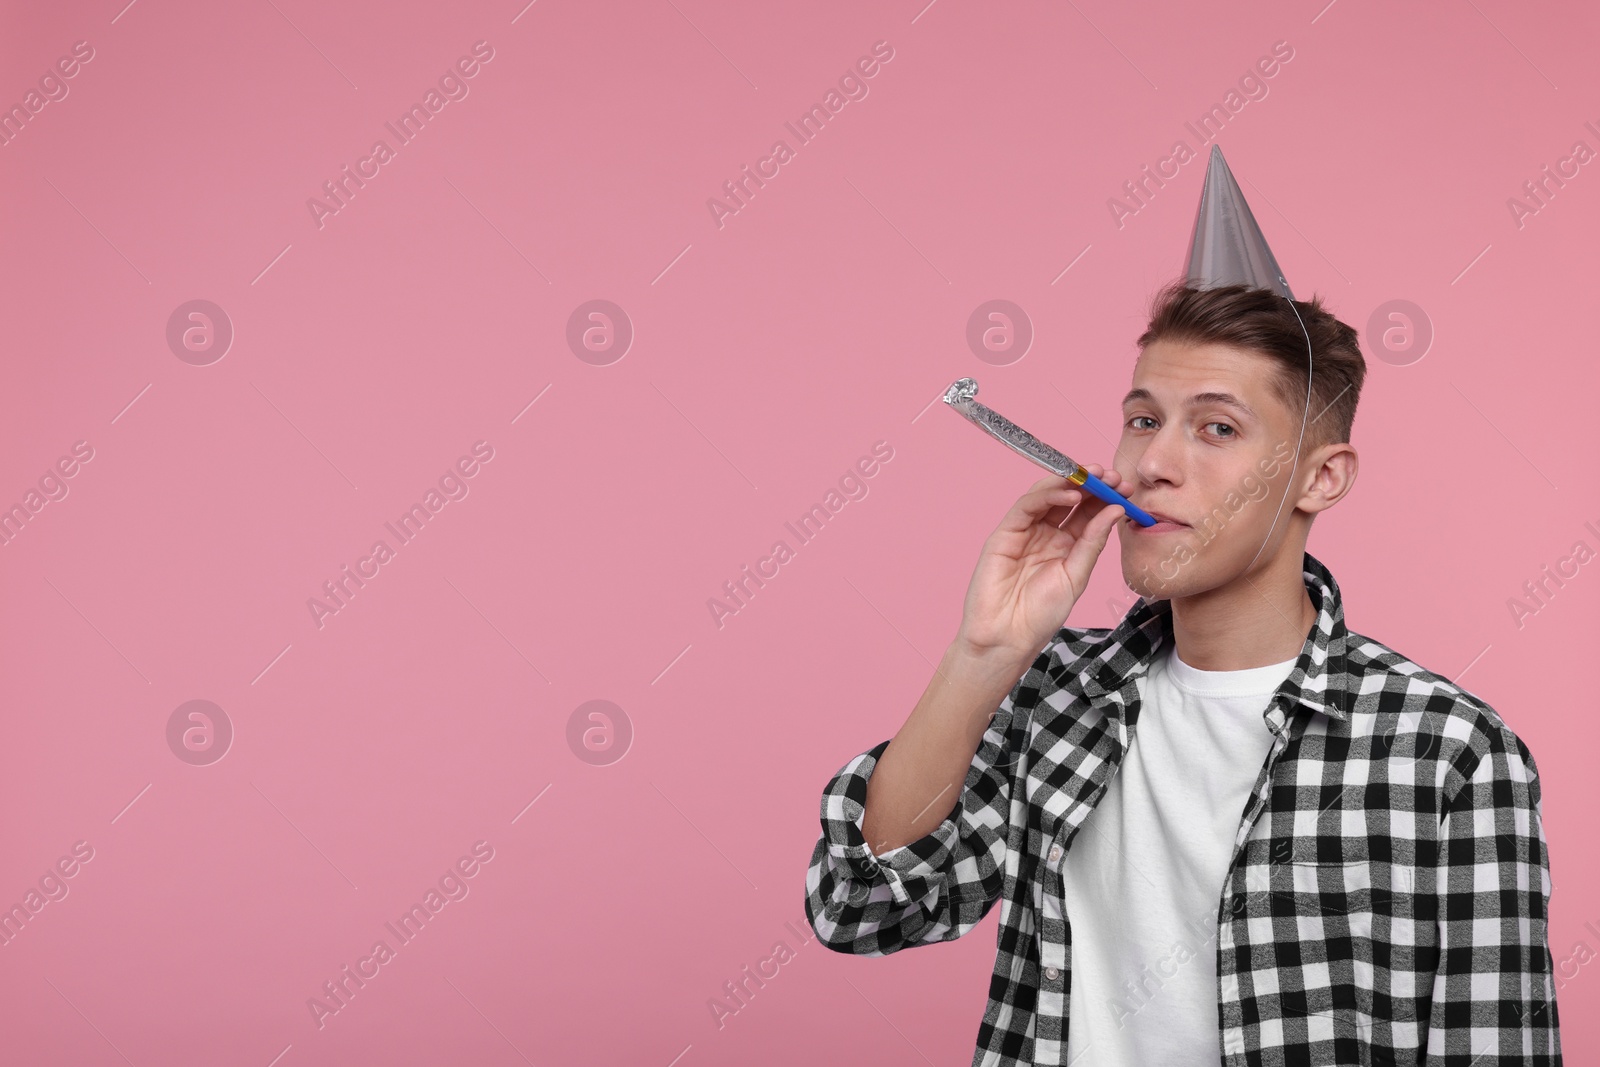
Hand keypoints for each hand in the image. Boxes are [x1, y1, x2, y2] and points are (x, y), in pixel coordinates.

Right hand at [953, 464, 1128, 660]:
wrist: (1008, 637)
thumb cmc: (1040, 615)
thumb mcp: (1077, 576)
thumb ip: (1092, 542)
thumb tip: (1115, 510)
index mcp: (1066, 545)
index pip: (1088, 512)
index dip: (1107, 497)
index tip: (1127, 488)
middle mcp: (1046, 534)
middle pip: (1070, 499)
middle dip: (1093, 485)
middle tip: (1114, 476)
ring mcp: (1025, 531)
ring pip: (1048, 496)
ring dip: (1071, 483)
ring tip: (1095, 477)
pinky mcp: (1005, 533)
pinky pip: (1027, 506)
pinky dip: (1048, 495)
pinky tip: (1070, 495)